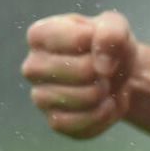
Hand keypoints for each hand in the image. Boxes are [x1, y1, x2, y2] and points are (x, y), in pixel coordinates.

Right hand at [22, 10, 136, 138]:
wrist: (117, 75)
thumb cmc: (108, 45)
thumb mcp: (115, 26)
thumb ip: (111, 33)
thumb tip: (102, 67)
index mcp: (39, 35)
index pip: (73, 39)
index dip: (97, 43)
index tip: (100, 44)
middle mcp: (32, 67)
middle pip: (78, 71)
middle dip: (103, 71)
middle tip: (106, 70)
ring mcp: (40, 97)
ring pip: (80, 99)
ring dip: (105, 94)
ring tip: (108, 87)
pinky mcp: (55, 121)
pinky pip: (80, 124)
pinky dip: (103, 115)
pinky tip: (107, 105)